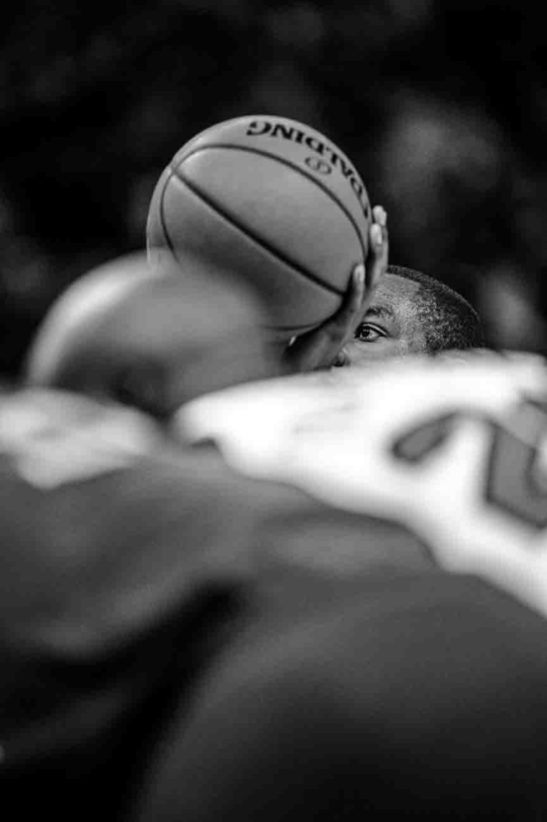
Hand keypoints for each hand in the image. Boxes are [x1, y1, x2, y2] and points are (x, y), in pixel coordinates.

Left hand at [283, 205, 387, 372]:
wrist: (294, 371)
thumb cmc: (295, 339)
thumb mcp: (303, 306)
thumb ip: (301, 283)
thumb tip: (281, 251)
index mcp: (352, 301)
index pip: (370, 267)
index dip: (377, 243)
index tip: (377, 214)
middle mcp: (356, 308)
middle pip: (377, 270)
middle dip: (381, 241)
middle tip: (380, 214)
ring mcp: (350, 318)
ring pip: (370, 284)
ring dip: (375, 257)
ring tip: (375, 232)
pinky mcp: (338, 330)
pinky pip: (350, 305)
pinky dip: (354, 287)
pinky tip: (354, 269)